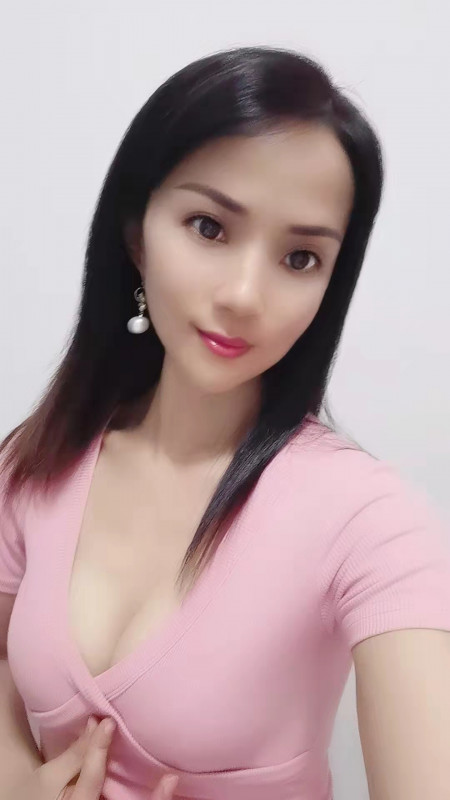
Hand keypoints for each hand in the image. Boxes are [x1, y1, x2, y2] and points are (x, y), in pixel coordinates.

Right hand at [4, 716, 179, 799]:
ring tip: (172, 782)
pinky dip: (151, 799)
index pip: (90, 778)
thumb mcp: (49, 775)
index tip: (108, 723)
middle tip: (170, 778)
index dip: (98, 750)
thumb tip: (95, 722)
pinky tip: (168, 783)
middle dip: (147, 799)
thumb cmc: (40, 791)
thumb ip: (74, 753)